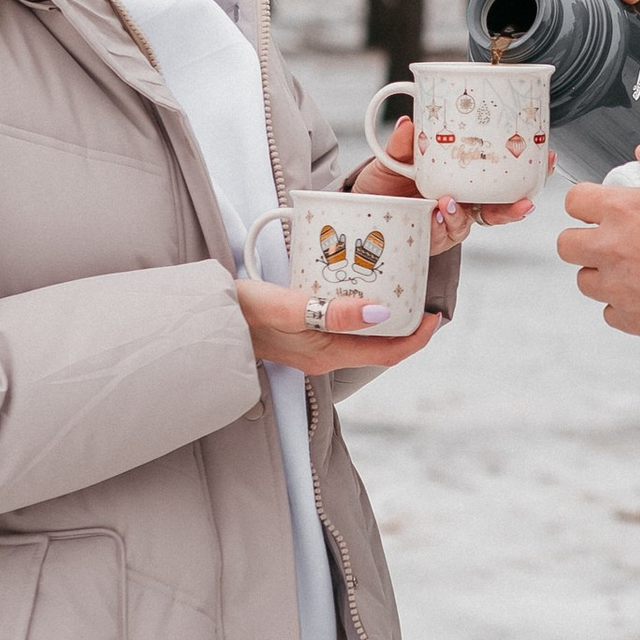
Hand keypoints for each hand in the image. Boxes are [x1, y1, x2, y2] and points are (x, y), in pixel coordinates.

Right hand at [234, 279, 446, 375]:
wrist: (205, 318)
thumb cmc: (240, 312)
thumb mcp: (288, 307)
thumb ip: (334, 312)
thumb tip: (381, 312)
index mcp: (327, 356)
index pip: (387, 354)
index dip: (416, 337)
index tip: (433, 314)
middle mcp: (325, 356)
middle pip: (380, 345)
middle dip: (405, 324)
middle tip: (420, 292)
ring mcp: (313, 346)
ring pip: (362, 334)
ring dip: (383, 314)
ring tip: (396, 284)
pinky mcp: (302, 332)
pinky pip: (343, 323)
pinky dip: (358, 306)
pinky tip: (356, 283)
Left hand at [352, 114, 536, 249]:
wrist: (357, 205)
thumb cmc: (382, 181)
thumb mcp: (392, 157)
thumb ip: (401, 143)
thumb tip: (408, 123)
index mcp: (461, 178)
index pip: (500, 177)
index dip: (526, 172)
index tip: (547, 159)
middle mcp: (460, 202)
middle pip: (497, 209)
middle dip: (515, 207)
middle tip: (525, 202)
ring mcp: (446, 222)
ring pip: (469, 224)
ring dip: (466, 215)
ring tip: (451, 202)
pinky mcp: (430, 238)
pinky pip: (442, 235)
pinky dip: (441, 223)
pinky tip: (436, 211)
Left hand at [557, 135, 639, 346]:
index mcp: (623, 211)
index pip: (574, 201)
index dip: (586, 200)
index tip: (600, 205)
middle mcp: (612, 250)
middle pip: (567, 245)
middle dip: (583, 238)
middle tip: (610, 237)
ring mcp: (619, 288)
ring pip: (585, 281)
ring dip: (601, 273)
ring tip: (629, 268)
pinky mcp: (633, 320)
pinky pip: (610, 313)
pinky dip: (622, 304)